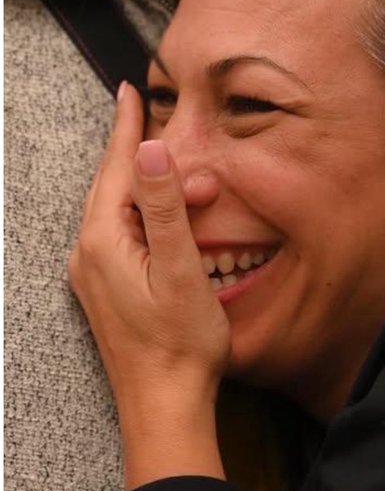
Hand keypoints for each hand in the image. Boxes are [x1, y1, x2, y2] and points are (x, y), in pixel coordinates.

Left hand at [68, 83, 227, 487]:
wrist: (164, 401)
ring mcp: (96, 274)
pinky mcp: (109, 289)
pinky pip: (124, 233)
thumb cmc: (180, 341)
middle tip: (183, 149)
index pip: (116, 167)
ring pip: (122, 211)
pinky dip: (147, 214)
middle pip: (117, 187)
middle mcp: (89, 254)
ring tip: (189, 185)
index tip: (130, 89)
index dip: (126, 126)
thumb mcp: (180, 266)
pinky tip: (167, 219)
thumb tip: (153, 149)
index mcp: (103, 242)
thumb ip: (164, 206)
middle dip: (150, 160)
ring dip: (153, 190)